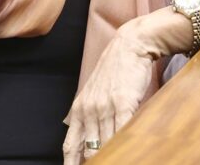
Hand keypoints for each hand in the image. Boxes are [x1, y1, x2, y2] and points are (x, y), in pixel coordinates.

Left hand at [62, 23, 158, 163]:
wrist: (128, 47)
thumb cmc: (114, 72)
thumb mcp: (94, 94)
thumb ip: (90, 117)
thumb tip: (90, 142)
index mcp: (79, 110)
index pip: (71, 145)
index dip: (72, 164)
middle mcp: (89, 110)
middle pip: (89, 150)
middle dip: (95, 162)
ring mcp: (104, 107)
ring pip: (105, 144)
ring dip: (111, 157)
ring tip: (117, 162)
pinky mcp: (122, 103)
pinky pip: (121, 132)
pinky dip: (124, 146)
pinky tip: (127, 154)